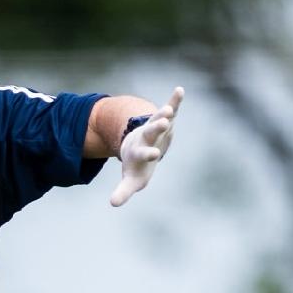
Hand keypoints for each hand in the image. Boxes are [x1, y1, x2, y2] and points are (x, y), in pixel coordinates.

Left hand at [109, 86, 182, 207]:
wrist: (138, 145)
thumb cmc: (137, 165)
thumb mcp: (132, 179)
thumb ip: (123, 191)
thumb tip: (112, 203)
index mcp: (139, 152)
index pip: (143, 153)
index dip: (147, 153)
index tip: (153, 154)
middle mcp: (146, 138)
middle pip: (151, 132)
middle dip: (156, 128)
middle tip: (163, 123)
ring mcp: (155, 127)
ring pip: (159, 118)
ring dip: (165, 113)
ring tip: (170, 108)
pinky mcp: (164, 119)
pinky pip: (171, 108)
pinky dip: (175, 100)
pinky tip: (180, 89)